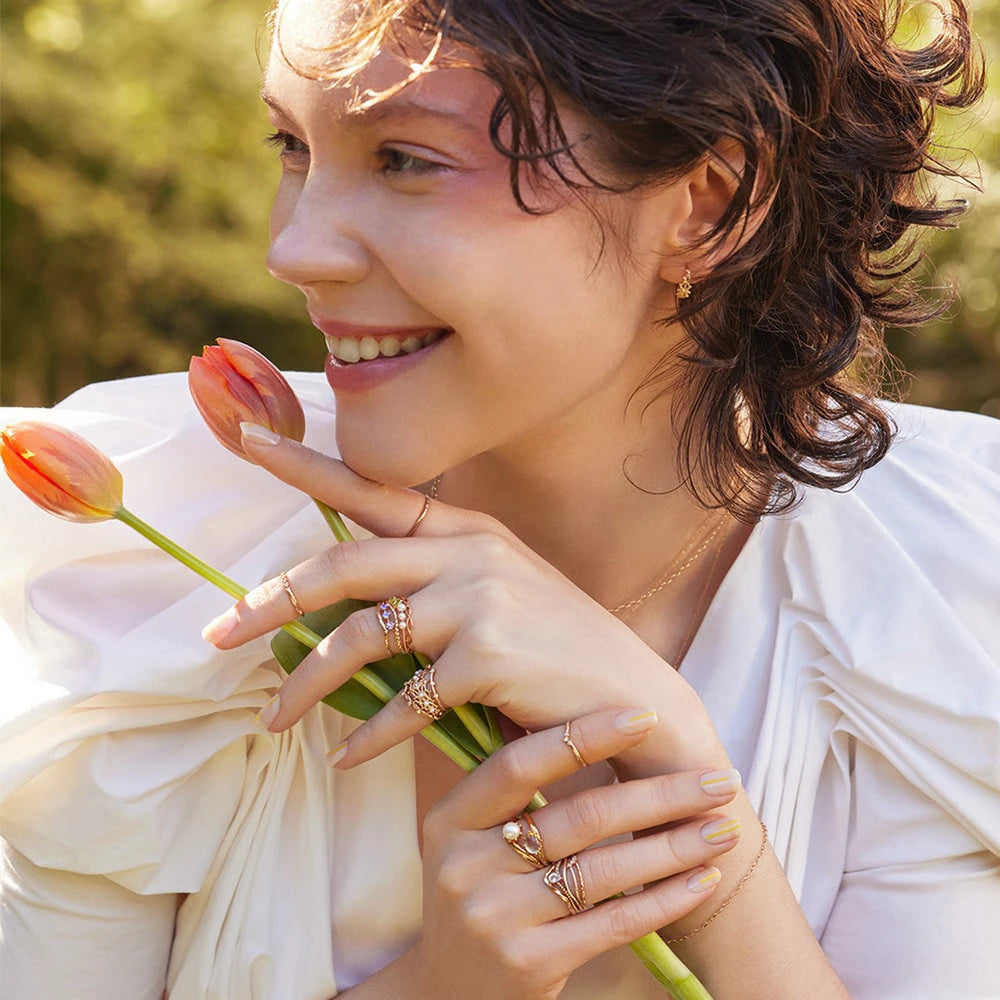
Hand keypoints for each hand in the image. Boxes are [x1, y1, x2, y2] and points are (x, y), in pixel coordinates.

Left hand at [204, 428, 724, 769]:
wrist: (632, 702)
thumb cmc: (554, 654)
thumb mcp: (496, 598)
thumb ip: (428, 587)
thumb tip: (340, 609)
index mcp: (468, 530)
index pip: (374, 489)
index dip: (306, 466)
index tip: (246, 437)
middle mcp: (470, 553)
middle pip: (346, 566)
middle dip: (272, 602)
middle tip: (217, 635)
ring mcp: (479, 600)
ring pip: (362, 636)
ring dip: (308, 684)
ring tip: (272, 719)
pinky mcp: (487, 656)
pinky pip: (402, 700)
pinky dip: (368, 734)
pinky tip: (346, 757)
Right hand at [408, 709, 740, 999]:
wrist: (445, 994)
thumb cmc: (478, 896)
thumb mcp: (471, 841)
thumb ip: (516, 795)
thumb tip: (602, 730)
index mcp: (451, 819)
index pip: (520, 764)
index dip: (583, 736)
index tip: (644, 717)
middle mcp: (466, 864)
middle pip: (580, 817)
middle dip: (659, 794)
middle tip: (718, 779)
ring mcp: (495, 916)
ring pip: (604, 870)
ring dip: (674, 846)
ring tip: (723, 828)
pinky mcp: (528, 963)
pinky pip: (612, 923)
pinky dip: (664, 900)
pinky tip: (702, 880)